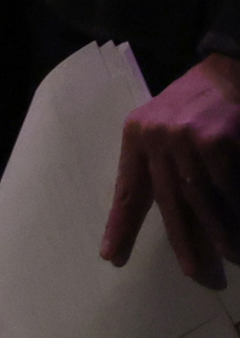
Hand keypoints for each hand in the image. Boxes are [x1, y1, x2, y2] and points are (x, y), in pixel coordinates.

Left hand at [106, 51, 239, 283]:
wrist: (233, 65)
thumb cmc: (202, 100)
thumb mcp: (167, 125)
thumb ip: (162, 161)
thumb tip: (176, 211)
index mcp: (136, 135)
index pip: (127, 189)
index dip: (121, 225)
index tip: (111, 256)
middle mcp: (156, 137)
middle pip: (167, 201)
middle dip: (182, 239)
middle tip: (192, 271)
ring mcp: (185, 138)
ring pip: (201, 198)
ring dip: (218, 230)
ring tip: (230, 254)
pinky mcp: (215, 139)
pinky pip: (228, 186)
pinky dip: (236, 206)